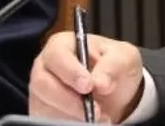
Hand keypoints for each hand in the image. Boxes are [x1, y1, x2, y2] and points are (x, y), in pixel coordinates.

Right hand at [29, 32, 143, 123]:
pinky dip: (69, 122)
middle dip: (70, 99)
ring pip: (45, 106)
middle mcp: (46, 67)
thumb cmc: (114, 66)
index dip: (71, 72)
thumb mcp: (123, 57)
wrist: (116, 90)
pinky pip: (48, 119)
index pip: (57, 55)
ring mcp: (41, 91)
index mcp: (63, 45)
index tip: (89, 86)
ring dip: (73, 114)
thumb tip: (100, 82)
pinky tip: (88, 122)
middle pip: (43, 84)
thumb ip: (112, 65)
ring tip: (99, 116)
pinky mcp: (43, 111)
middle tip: (95, 109)